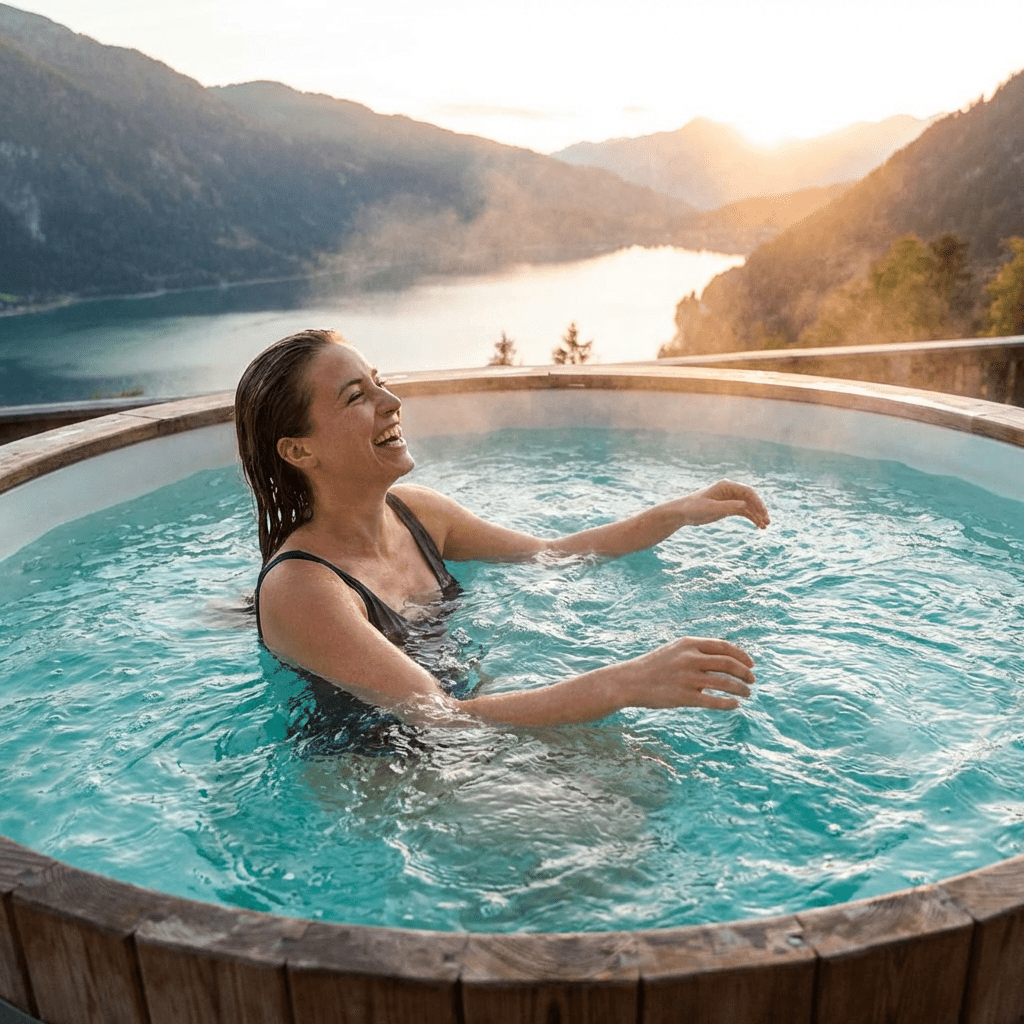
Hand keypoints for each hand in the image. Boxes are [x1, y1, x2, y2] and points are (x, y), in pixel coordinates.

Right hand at [624, 636, 755, 710]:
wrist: (629, 681)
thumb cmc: (654, 666)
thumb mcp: (675, 650)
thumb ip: (697, 651)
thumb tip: (725, 658)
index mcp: (688, 644)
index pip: (724, 647)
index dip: (742, 656)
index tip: (751, 664)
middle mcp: (689, 659)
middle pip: (728, 664)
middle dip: (745, 673)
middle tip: (753, 680)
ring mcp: (687, 678)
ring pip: (725, 683)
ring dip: (741, 689)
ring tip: (747, 693)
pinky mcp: (684, 697)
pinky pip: (713, 701)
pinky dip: (728, 703)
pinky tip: (735, 705)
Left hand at [680, 479, 769, 529]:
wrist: (683, 513)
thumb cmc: (693, 508)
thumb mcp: (710, 508)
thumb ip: (728, 506)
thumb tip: (746, 505)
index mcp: (726, 486)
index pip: (748, 491)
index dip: (757, 502)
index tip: (763, 513)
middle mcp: (730, 490)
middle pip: (751, 498)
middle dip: (760, 510)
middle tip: (767, 522)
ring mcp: (730, 499)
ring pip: (749, 506)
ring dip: (757, 515)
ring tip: (764, 526)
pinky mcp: (728, 507)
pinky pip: (744, 511)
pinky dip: (751, 518)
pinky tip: (758, 526)